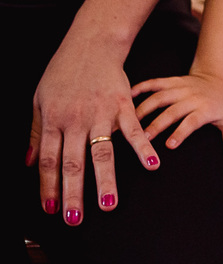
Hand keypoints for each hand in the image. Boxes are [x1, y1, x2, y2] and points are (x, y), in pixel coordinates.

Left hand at [29, 39, 159, 225]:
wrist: (91, 45)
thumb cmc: (63, 72)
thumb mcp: (40, 100)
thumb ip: (36, 132)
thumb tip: (29, 163)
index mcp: (53, 120)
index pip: (48, 160)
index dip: (48, 186)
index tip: (51, 209)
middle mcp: (76, 120)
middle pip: (74, 163)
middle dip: (74, 194)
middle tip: (75, 219)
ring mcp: (101, 114)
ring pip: (103, 153)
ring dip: (106, 181)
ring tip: (108, 205)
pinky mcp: (123, 106)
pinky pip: (134, 131)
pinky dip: (143, 149)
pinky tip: (151, 165)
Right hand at [132, 72, 222, 164]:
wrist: (217, 79)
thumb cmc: (221, 104)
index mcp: (205, 109)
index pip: (192, 121)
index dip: (181, 132)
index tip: (169, 145)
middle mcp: (192, 97)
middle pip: (172, 111)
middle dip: (157, 124)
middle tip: (143, 138)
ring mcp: (180, 88)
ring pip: (160, 97)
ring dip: (145, 109)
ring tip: (131, 122)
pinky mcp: (172, 81)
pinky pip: (155, 82)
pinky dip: (142, 87)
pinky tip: (129, 95)